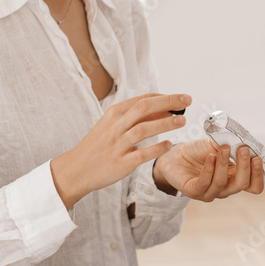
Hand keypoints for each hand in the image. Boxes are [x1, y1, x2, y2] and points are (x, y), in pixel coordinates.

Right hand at [51, 93, 189, 208]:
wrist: (77, 169)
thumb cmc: (99, 145)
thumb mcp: (113, 125)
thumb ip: (137, 118)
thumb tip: (165, 110)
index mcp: (114, 114)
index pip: (143, 99)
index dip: (164, 97)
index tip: (181, 97)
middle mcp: (116, 126)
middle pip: (144, 108)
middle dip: (168, 102)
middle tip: (187, 100)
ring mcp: (117, 145)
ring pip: (143, 129)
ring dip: (165, 123)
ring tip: (182, 121)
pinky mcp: (120, 163)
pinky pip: (141, 154)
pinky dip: (156, 148)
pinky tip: (169, 145)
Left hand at [153, 139, 263, 200]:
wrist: (176, 155)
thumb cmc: (200, 151)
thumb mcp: (220, 144)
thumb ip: (233, 144)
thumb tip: (247, 141)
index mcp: (235, 179)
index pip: (254, 185)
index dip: (258, 174)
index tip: (258, 157)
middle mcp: (225, 188)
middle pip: (242, 184)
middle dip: (245, 166)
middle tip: (243, 149)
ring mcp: (210, 192)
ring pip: (223, 183)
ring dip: (224, 164)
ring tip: (223, 148)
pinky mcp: (194, 191)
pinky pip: (204, 183)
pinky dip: (209, 169)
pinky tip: (210, 156)